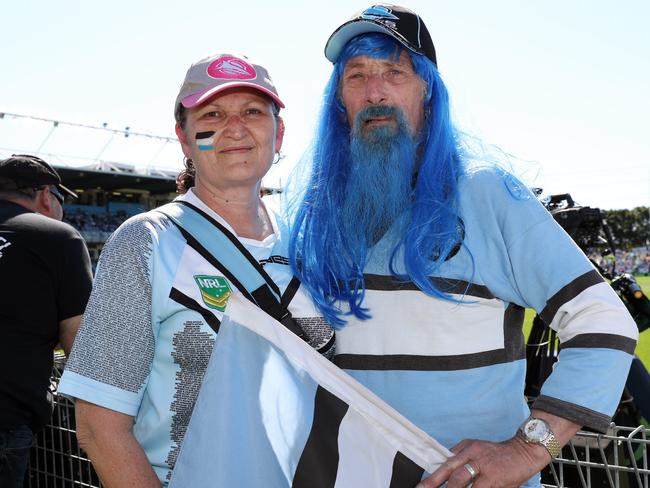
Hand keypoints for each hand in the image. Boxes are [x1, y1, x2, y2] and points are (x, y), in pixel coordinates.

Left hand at [417, 436, 550, 487]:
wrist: (523, 451)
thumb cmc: (498, 454)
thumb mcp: (476, 448)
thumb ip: (461, 457)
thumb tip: (445, 469)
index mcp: (466, 448)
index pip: (446, 463)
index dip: (433, 477)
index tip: (422, 486)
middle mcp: (473, 456)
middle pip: (450, 473)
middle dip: (436, 484)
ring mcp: (483, 468)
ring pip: (461, 482)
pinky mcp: (494, 478)